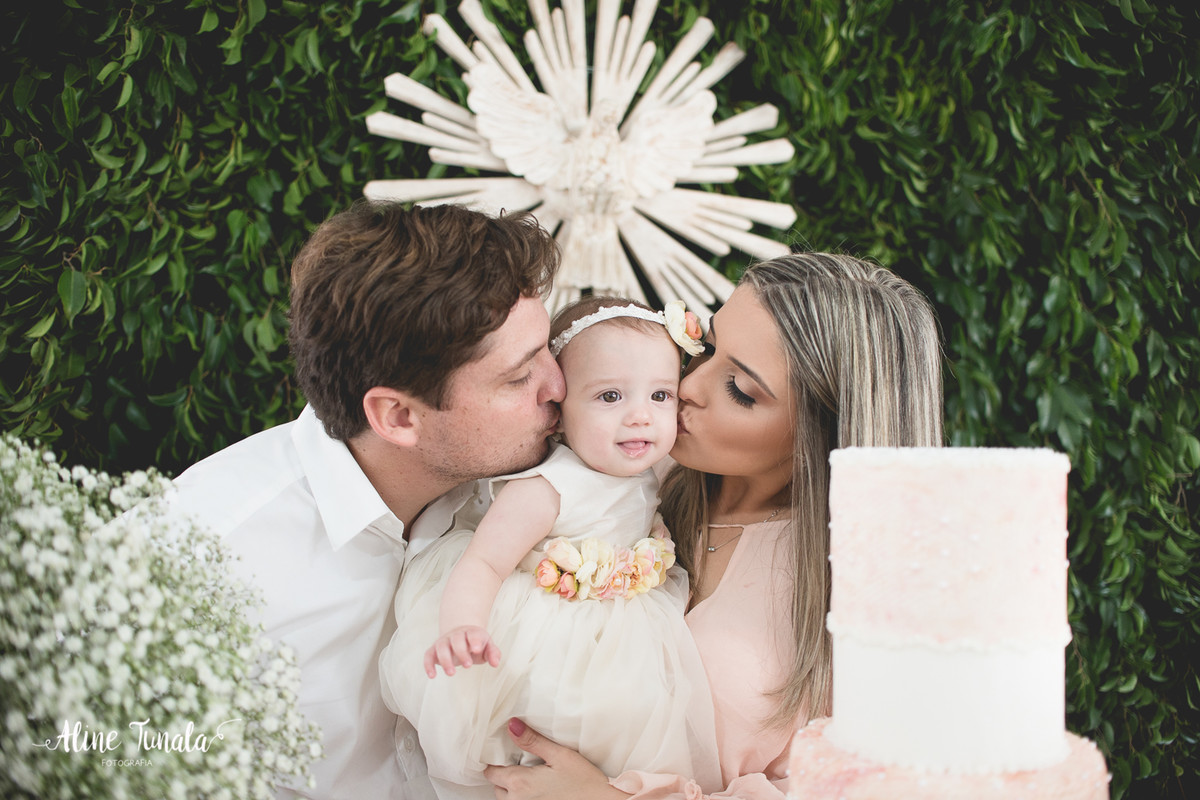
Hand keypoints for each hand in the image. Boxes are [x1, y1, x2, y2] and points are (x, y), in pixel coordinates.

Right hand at [423, 625, 500, 676]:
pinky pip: (428, 655)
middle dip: (461, 652)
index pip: (473, 634)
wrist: (461, 635)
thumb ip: (493, 653)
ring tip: (452, 673)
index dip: (475, 641)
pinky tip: (432, 675)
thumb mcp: (487, 647)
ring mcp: (444, 641)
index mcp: (472, 632)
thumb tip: (495, 663)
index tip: (477, 649)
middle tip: (468, 665)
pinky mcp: (434, 650)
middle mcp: (456, 635)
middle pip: (457, 640)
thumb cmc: (476, 644)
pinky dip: (428, 664)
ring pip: (441, 647)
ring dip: (445, 659)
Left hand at [484, 718, 628, 798]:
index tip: (505, 751)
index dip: (495, 760)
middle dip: (504, 774)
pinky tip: (540, 789)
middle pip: (497, 786)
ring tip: (532, 776)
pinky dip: (523, 797)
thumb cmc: (584, 783)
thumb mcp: (560, 755)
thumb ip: (533, 741)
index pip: (491, 772)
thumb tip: (511, 725)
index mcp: (520, 784)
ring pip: (506, 799)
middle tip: (522, 762)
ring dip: (512, 788)